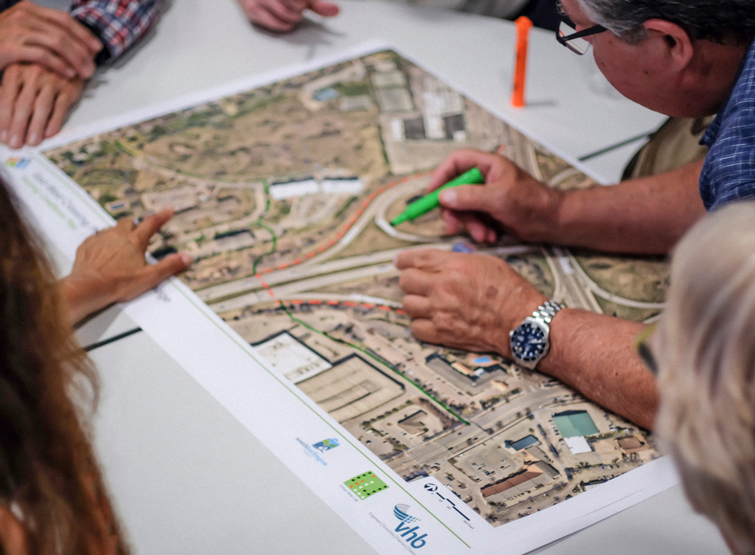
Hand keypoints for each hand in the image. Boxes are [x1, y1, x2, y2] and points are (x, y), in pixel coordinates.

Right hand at [0, 1, 100, 78]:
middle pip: (63, 32)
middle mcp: (23, 16)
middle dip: (82, 50)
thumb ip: (43, 31)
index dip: (83, 34)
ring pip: (57, 43)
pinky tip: (70, 74)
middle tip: (94, 67)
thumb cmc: (0, 43)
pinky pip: (43, 55)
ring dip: (76, 59)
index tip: (97, 48)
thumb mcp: (21, 30)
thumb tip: (73, 42)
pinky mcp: (10, 46)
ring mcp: (16, 30)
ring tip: (86, 73)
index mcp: (28, 9)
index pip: (64, 19)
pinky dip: (60, 65)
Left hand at [0, 63, 84, 147]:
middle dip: (18, 127)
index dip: (4, 118)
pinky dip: (55, 121)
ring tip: (32, 142)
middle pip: (23, 105)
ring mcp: (51, 82)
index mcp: (16, 71)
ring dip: (36, 127)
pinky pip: (61, 107)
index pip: (7, 98)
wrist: (68, 56)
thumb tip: (1, 114)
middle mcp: (33, 76)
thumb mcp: (20, 73)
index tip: (2, 135)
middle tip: (15, 143)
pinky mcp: (68, 89)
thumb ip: (9, 90)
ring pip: (41, 107)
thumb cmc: (41, 69)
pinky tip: (49, 133)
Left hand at [60, 209, 192, 324]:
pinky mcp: (86, 246)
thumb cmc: (119, 283)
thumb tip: (187, 257)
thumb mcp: (149, 277)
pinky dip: (101, 243)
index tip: (169, 210)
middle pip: (128, 222)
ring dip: (117, 235)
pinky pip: (95, 238)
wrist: (88, 288)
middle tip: (138, 236)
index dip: (162, 216)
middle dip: (135, 226)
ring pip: (111, 229)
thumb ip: (169, 266)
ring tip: (119, 248)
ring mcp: (100, 239)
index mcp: (135, 241)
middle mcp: (117, 235)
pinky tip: (102, 253)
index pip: (152, 223)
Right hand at [237, 0, 338, 31]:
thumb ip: (316, 4)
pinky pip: (274, 23)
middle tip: (298, 7)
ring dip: (293, 18)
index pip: (304, 0)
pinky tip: (287, 22)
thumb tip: (336, 11)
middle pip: (296, 4)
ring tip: (293, 14)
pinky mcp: (252, 9)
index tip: (304, 3)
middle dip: (300, 8)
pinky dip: (285, 25)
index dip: (305, 2)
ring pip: (285, 13)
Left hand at [395, 248, 545, 355]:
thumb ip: (458, 259)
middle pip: (405, 281)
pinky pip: (415, 328)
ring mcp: (440, 312)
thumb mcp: (486, 262)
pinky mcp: (442, 333)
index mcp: (454, 266)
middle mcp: (443, 288)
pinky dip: (420, 324)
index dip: (404, 260)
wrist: (521, 323)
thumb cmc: (510, 292)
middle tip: (419, 283)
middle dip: (410, 280)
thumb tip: (439, 261)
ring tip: (427, 302)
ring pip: (407, 304)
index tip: (401, 262)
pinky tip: (431, 320)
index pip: (414, 259)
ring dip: (415, 302)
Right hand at [428, 149, 562, 243]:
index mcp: (488, 165)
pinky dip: (478, 229)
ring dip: (469, 224)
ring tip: (482, 235)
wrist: (552, 223)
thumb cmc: (533, 203)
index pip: (456, 162)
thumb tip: (444, 196)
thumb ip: (469, 196)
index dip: (441, 176)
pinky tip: (489, 236)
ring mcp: (487, 196)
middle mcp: (485, 178)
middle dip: (454, 210)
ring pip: (464, 208)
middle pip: (455, 190)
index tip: (432, 194)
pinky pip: (474, 219)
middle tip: (452, 225)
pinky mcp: (491, 211)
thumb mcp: (498, 198)